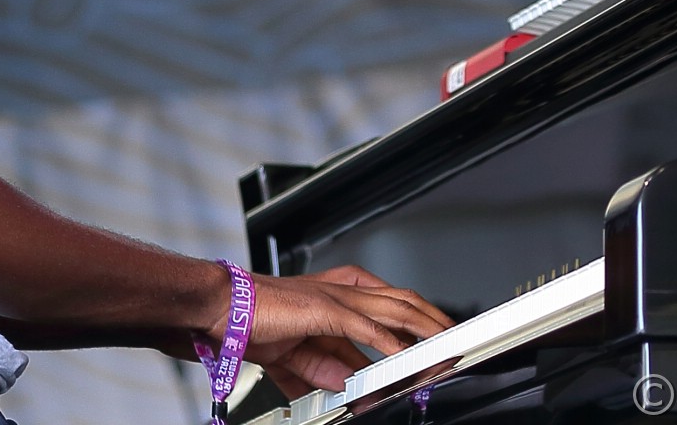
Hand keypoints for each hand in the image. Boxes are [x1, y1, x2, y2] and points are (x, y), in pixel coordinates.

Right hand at [232, 266, 452, 397]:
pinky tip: (407, 356)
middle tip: (457, 336)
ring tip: (447, 343)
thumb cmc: (250, 324)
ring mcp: (335, 298)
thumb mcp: (296, 357)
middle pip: (403, 301)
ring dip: (424, 328)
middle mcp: (342, 292)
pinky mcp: (325, 309)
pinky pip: (368, 328)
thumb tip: (348, 385)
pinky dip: (390, 343)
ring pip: (395, 308)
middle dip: (434, 319)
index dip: (419, 318)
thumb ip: (324, 370)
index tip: (438, 335)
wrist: (219, 309)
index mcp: (337, 297)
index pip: (390, 304)